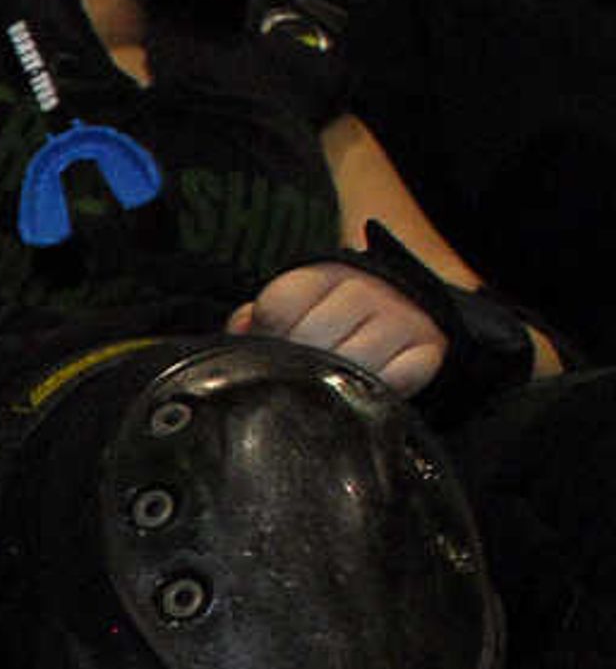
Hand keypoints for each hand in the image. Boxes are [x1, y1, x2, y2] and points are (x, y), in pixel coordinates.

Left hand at [228, 261, 448, 394]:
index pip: (279, 305)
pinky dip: (379, 392)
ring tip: (331, 387)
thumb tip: (240, 328)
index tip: (274, 348)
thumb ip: (256, 320)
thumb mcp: (292, 308)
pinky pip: (399, 378)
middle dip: (299, 367)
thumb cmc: (329, 318)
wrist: (400, 309)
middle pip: (313, 338)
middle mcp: (365, 290)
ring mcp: (400, 317)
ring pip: (356, 362)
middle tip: (300, 378)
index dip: (268, 336)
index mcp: (321, 276)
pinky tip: (366, 391)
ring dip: (336, 383)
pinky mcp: (429, 347)